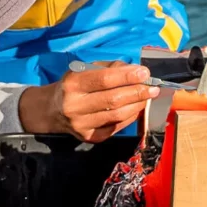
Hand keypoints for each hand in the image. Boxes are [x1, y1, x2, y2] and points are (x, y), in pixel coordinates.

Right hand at [18, 61, 158, 142]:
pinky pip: (115, 128)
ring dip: (137, 105)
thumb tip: (137, 72)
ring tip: (148, 97)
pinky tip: (136, 109)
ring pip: (117, 116)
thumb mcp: (85, 69)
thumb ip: (110, 68)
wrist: (52, 110)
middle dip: (137, 92)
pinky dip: (129, 117)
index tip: (145, 73)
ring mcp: (81, 125)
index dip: (127, 76)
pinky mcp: (89, 138)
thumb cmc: (74, 85)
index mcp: (72, 84)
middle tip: (153, 87)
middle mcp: (74, 106)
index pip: (104, 79)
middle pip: (113, 100)